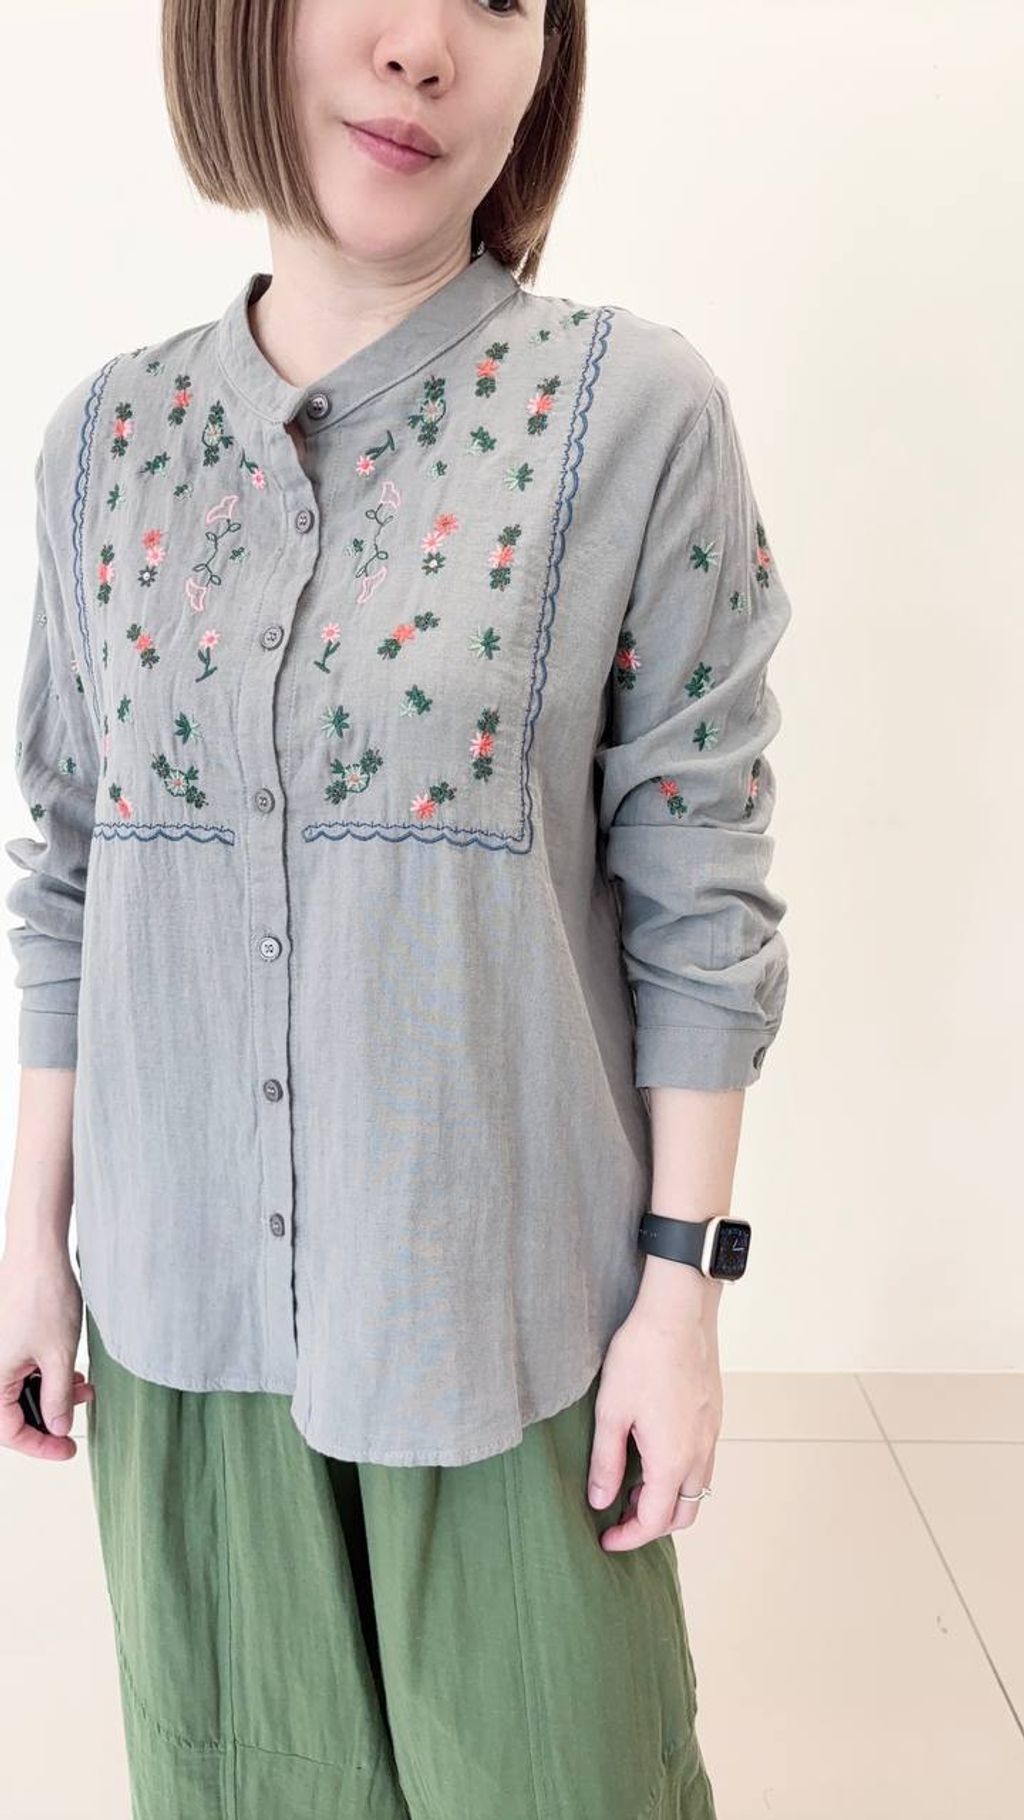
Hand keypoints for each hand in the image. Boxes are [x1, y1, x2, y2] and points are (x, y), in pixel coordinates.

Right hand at [0, 1243, 94, 1459]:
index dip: (40, 1445)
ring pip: (23, 1389)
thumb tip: (58, 1427)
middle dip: (49, 1417)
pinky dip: (49, 1375)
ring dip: (53, 1395)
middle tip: (77, 1419)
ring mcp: (2, 1351)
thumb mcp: (59, 1356)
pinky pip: (26, 1368)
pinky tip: (73, 1374)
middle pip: (15, 1411)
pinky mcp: (11, 1337)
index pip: (9, 1430)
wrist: (39, 1251)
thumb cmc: (43, 1297)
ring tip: (84, 1390)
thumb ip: (58, 1397)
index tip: (67, 1450)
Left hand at [586, 1270, 722, 1552]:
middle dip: (652, 1524)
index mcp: (672, 1460)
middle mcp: (700, 1454)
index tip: (605, 1539)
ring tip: (633, 1485)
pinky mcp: (714, 1415)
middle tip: (618, 1515)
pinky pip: (703, 1462)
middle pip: (684, 1514)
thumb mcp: (611, 1412)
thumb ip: (606, 1462)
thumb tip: (600, 1502)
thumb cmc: (641, 1357)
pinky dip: (680, 1475)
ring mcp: (712, 1434)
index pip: (655, 1521)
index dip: (628, 1537)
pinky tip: (655, 1454)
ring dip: (669, 1500)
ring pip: (697, 1489)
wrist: (679, 1313)